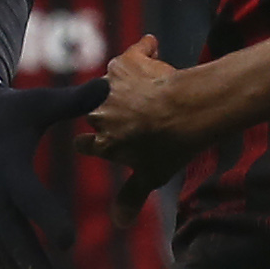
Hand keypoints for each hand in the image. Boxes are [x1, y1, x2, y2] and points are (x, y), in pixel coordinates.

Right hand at [0, 71, 110, 268]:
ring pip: (8, 255)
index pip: (31, 198)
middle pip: (16, 242)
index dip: (48, 218)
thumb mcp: (37, 104)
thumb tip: (108, 84)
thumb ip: (73, 101)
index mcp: (8, 168)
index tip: (69, 242)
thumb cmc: (9, 112)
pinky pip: (2, 251)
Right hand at [80, 36, 197, 220]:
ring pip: (111, 84)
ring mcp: (111, 86)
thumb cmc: (170, 146)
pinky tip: (153, 45)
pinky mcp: (127, 62)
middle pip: (95, 114)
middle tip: (132, 115)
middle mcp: (100, 113)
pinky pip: (135, 51)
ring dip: (125, 85)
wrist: (185, 111)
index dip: (91, 144)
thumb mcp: (151, 176)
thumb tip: (119, 223)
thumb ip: (131, 196)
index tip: (95, 143)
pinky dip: (144, 50)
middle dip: (109, 114)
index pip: (84, 145)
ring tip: (148, 87)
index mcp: (103, 143)